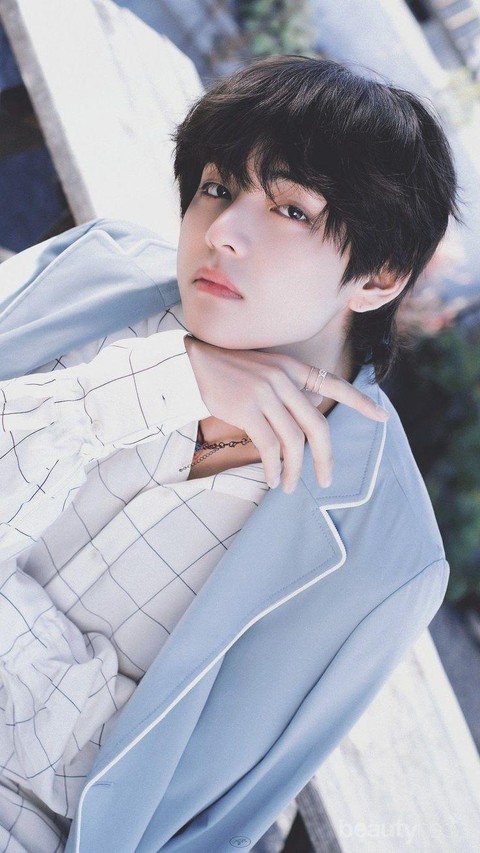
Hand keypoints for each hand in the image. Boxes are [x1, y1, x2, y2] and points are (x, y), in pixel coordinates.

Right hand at [184, 336, 387, 493]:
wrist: (189, 363)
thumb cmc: (225, 372)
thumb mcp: (264, 371)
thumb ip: (287, 390)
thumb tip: (306, 421)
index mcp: (292, 367)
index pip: (334, 384)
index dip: (360, 402)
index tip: (382, 417)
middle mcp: (284, 378)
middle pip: (317, 426)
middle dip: (325, 458)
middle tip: (326, 480)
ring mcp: (266, 393)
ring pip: (294, 441)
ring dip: (295, 470)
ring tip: (289, 486)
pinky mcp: (247, 409)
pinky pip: (270, 446)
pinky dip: (275, 467)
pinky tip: (273, 478)